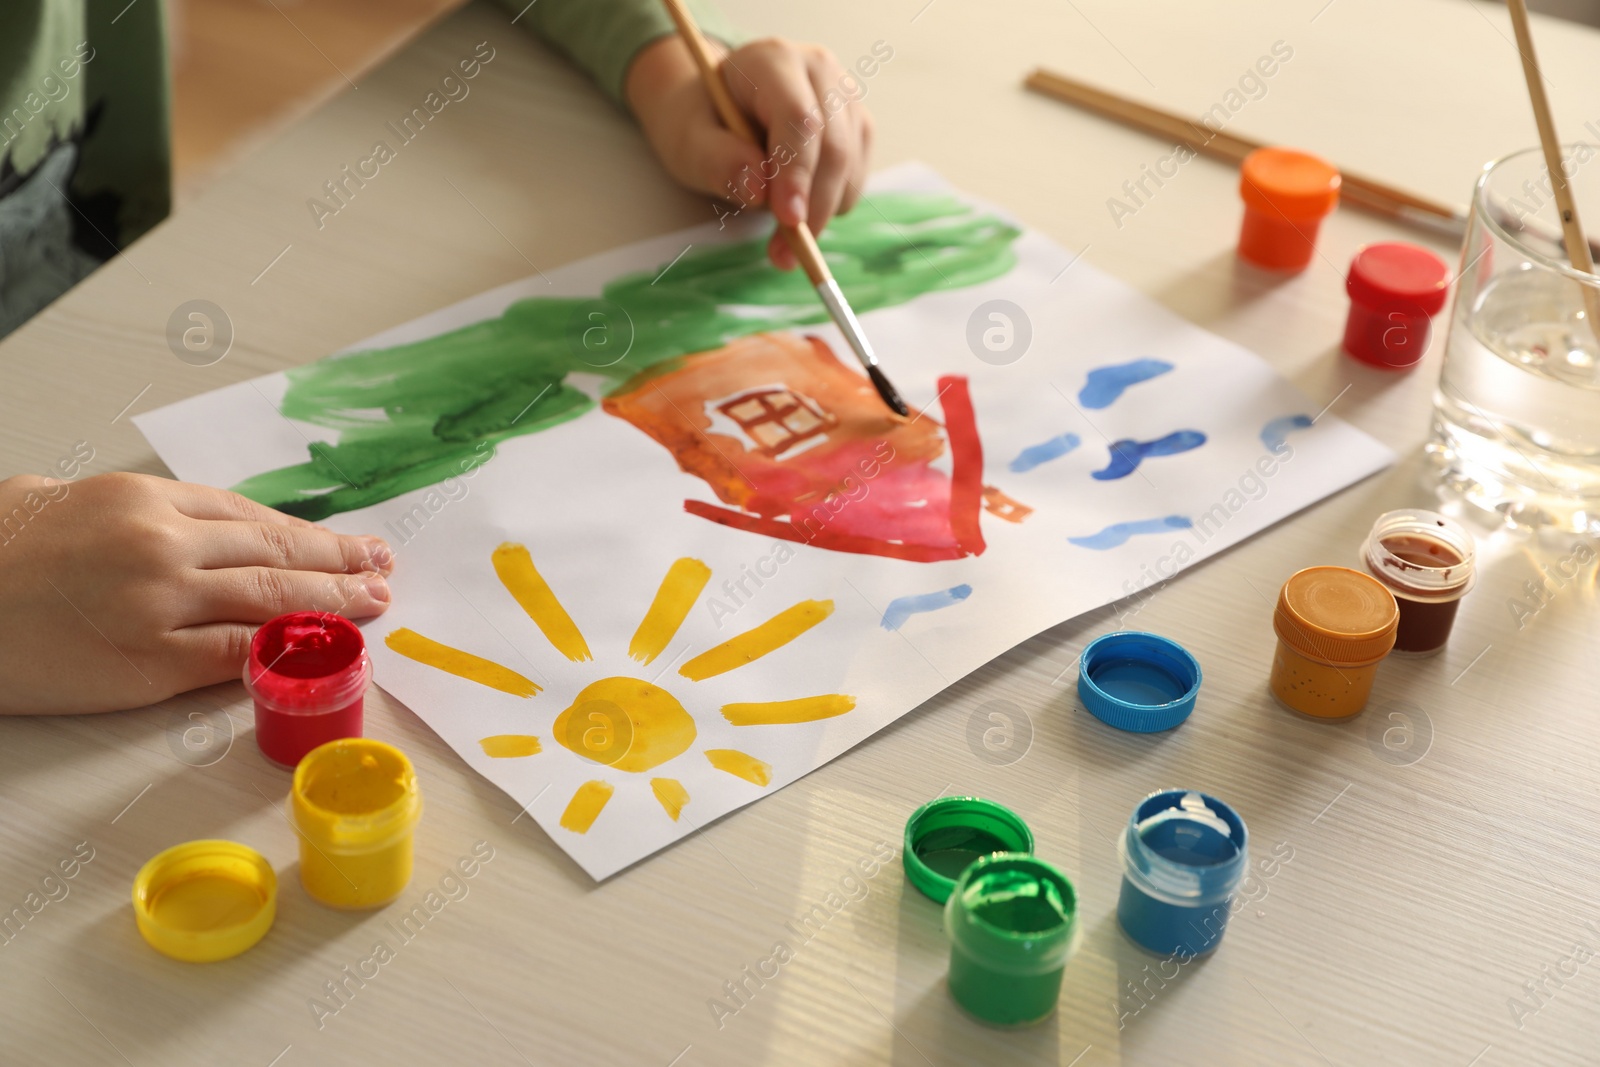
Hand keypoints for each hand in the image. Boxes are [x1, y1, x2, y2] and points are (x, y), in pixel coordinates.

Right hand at [0, 473, 392, 714]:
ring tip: (373, 605)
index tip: (354, 543)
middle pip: (277, 555)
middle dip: (340, 564)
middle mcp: (165, 544)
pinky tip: (323, 650)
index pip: (255, 518)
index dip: (314, 535)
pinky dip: (285, 653)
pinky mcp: (149, 663)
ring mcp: (161, 604)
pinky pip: (235, 656)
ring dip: (333, 606)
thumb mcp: (68, 500)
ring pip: (272, 603)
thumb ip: (140, 512)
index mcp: (148, 498)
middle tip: (383, 569)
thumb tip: (201, 532)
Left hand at [627, 35, 872, 269]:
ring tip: (780, 242)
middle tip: (782, 255)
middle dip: (812, 208)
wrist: (715, 110)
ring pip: (849, 167)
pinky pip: (854, 179)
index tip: (788, 220)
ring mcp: (844, 97)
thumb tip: (759, 189)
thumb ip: (717, 161)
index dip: (797, 172)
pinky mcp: (856, 127)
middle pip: (833, 147)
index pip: (799, 118)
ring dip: (821, 214)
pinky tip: (797, 210)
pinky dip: (830, 207)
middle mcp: (818, 70)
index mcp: (772, 60)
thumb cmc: (700, 122)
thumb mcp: (688, 141)